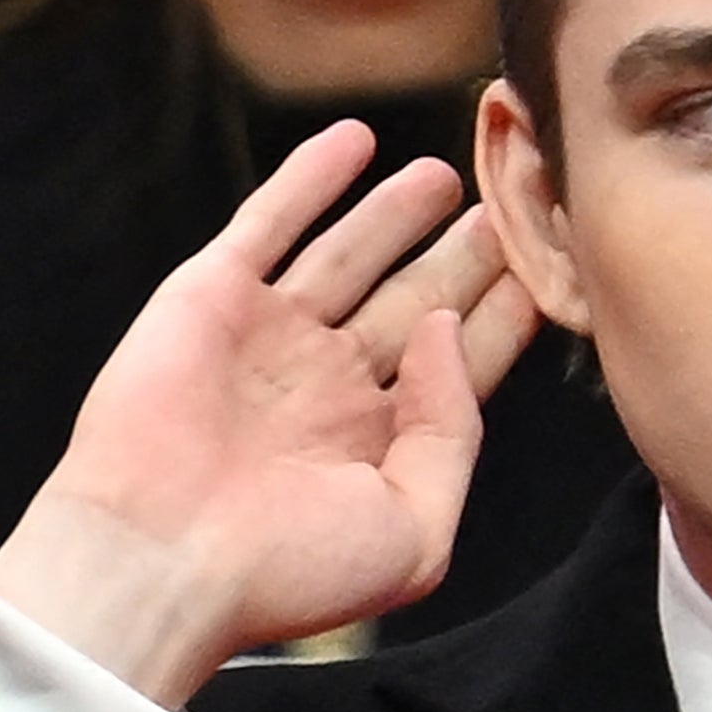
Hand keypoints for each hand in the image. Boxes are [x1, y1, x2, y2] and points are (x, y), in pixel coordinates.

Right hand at [0, 121, 544, 707]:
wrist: (161, 562)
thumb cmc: (287, 571)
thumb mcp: (416, 529)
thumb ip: (455, 430)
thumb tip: (449, 328)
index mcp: (378, 445)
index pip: (460, 365)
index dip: (502, 317)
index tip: (550, 268)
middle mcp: (328, 387)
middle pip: (415, 301)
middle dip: (464, 256)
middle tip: (514, 202)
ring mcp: (270, 337)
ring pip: (351, 254)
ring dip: (397, 211)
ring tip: (449, 174)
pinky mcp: (212, 297)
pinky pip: (269, 222)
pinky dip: (311, 178)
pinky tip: (356, 140)